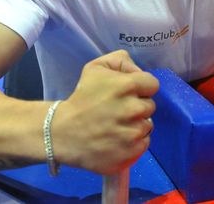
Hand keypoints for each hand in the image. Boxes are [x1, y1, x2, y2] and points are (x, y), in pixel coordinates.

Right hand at [53, 50, 158, 174]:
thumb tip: (137, 70)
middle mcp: (134, 109)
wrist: (61, 133)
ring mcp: (133, 133)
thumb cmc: (81, 98)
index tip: (127, 94)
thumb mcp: (95, 68)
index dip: (141, 88)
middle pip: (150, 106)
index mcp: (128, 86)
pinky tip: (117, 140)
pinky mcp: (131, 153)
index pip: (152, 84)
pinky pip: (143, 144)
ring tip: (116, 127)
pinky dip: (134, 143)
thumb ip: (121, 61)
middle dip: (137, 107)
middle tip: (118, 111)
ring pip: (147, 125)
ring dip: (136, 125)